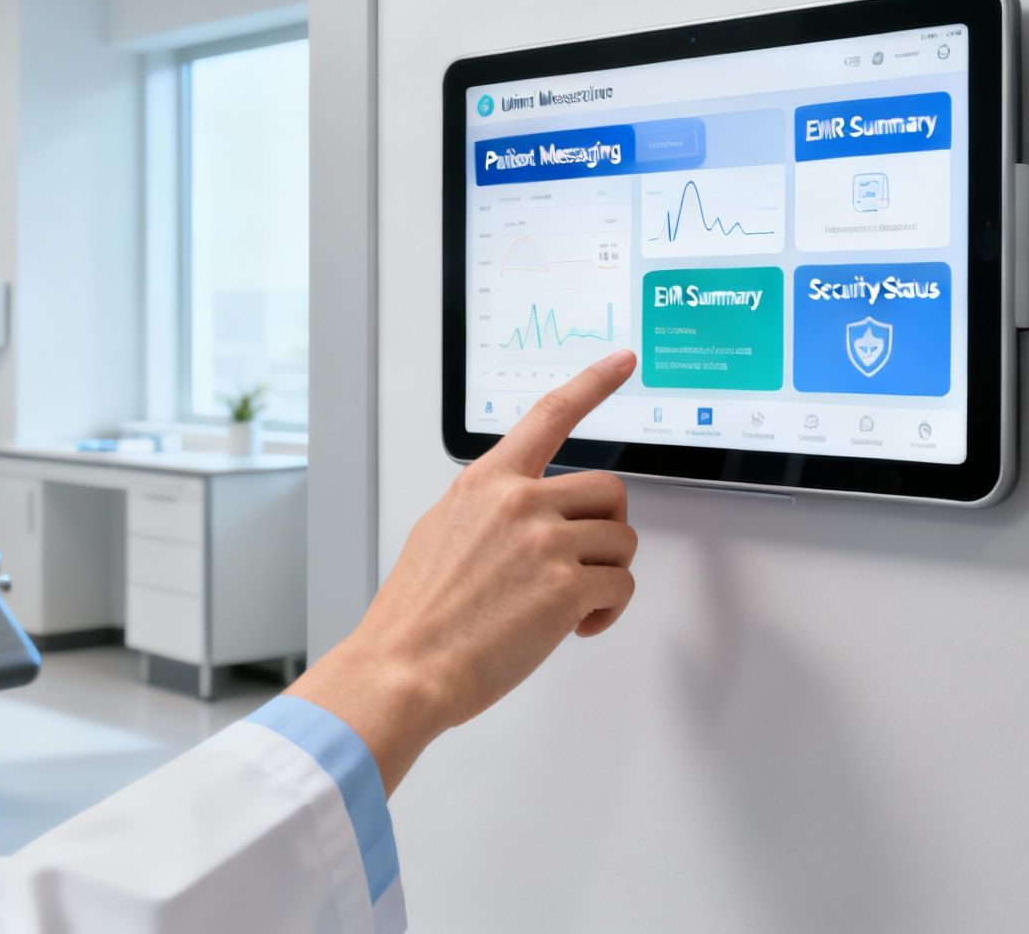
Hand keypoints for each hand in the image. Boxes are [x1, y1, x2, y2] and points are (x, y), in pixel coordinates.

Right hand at [287, 350, 640, 792]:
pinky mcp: (566, 587)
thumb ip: (489, 511)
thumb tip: (526, 516)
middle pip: (609, 490)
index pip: (550, 414)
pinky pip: (621, 586)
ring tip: (568, 605)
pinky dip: (606, 611)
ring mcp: (545, 541)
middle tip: (580, 564)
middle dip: (604, 530)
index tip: (622, 360)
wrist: (405, 668)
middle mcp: (520, 501)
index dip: (593, 382)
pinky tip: (572, 627)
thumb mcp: (440, 534)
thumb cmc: (417, 615)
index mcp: (487, 482)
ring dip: (606, 575)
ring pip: (622, 541)